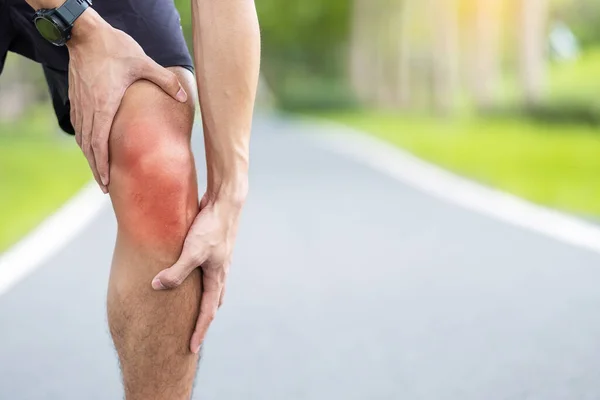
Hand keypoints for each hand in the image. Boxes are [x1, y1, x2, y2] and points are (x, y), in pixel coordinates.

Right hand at [67, 9, 187, 192]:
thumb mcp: (144, 63)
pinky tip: (92, 147)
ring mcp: (80, 104)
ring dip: (90, 157)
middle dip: (97, 169)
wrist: (85, 32)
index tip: (107, 182)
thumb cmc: (114, 48)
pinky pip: (79, 126)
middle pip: (89, 147)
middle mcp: (88, 109)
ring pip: (82, 138)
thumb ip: (165, 80)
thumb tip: (185, 94)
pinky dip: (85, 141)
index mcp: (103, 106)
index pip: (99, 144)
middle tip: (105, 187)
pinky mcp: (76, 97)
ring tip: (100, 172)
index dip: (102, 165)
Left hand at [151, 194, 243, 353]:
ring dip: (205, 302)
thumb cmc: (211, 227)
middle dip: (204, 321)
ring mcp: (218, 260)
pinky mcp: (212, 248)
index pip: (208, 312)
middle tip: (194, 335)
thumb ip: (176, 271)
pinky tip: (190, 276)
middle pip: (214, 303)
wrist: (227, 203)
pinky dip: (200, 283)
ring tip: (192, 311)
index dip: (199, 331)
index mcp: (217, 277)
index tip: (192, 349)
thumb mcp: (192, 251)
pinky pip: (207, 273)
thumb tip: (157, 286)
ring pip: (213, 288)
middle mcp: (220, 272)